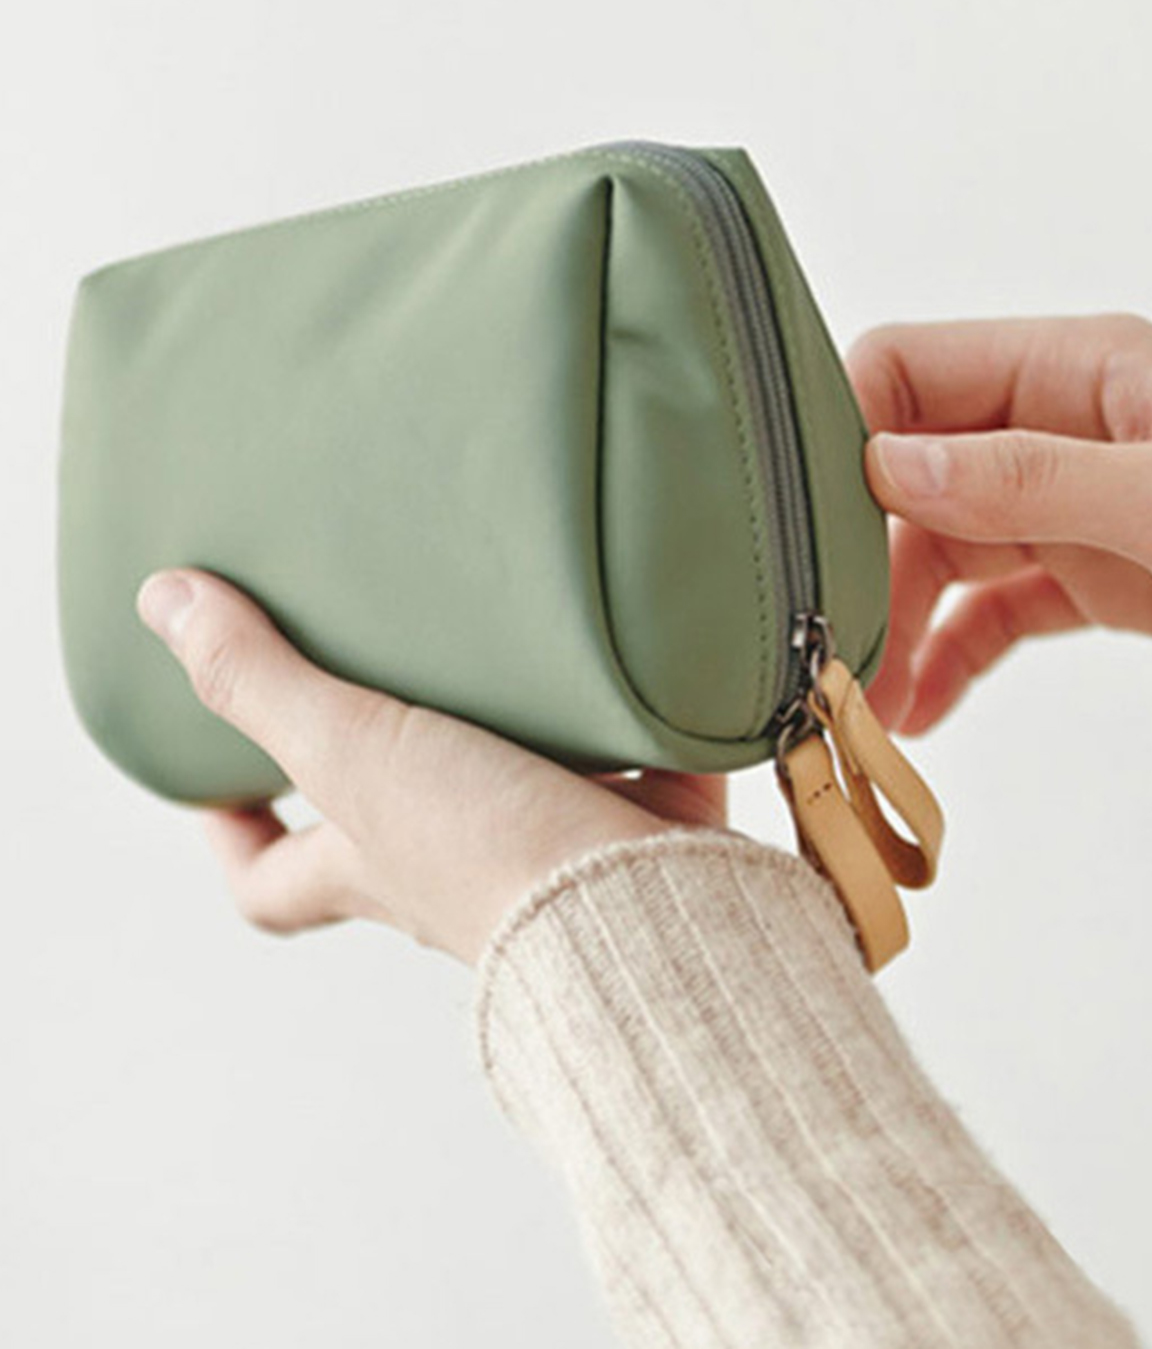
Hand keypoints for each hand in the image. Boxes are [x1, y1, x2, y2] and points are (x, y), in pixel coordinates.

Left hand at [136, 569, 727, 963]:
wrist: (640, 899)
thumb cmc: (485, 850)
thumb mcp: (350, 750)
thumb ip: (263, 680)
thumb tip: (161, 602)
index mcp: (372, 863)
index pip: (273, 879)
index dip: (235, 837)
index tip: (217, 783)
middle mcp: (452, 869)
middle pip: (390, 832)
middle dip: (380, 768)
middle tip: (378, 678)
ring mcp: (546, 850)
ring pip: (509, 789)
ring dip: (507, 730)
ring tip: (503, 639)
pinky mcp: (637, 819)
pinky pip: (622, 764)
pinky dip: (621, 720)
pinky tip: (625, 652)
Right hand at [845, 313, 1151, 734]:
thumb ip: (1026, 479)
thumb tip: (889, 464)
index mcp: (1072, 368)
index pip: (914, 366)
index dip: (849, 425)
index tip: (810, 510)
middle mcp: (1053, 426)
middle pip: (911, 473)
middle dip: (867, 549)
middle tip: (834, 630)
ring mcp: (1063, 503)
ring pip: (942, 548)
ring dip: (902, 616)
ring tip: (873, 695)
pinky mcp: (1083, 573)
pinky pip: (991, 608)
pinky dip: (953, 652)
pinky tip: (923, 705)